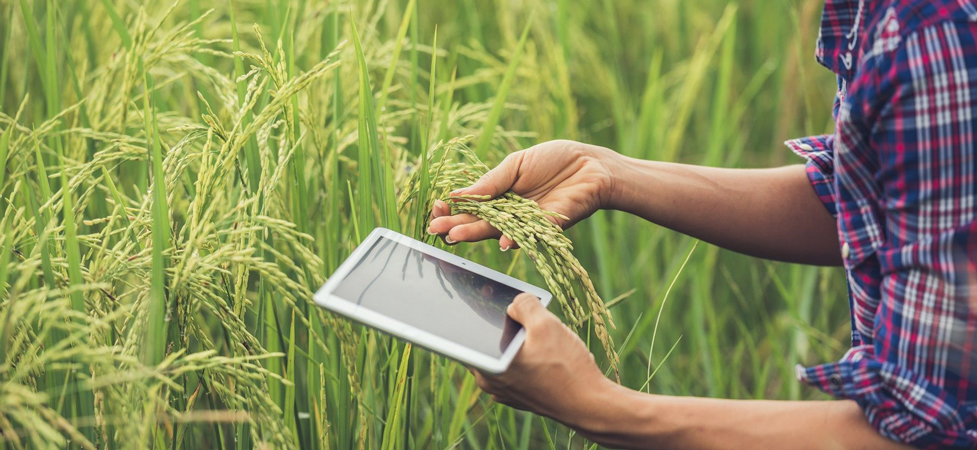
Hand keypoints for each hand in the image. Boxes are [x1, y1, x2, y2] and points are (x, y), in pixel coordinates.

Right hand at [428, 140, 621, 249]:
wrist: (592, 165)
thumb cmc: (555, 160)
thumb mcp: (516, 164)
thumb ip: (491, 181)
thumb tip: (457, 194)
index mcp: (500, 196)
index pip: (470, 207)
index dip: (452, 209)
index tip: (437, 208)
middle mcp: (510, 214)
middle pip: (479, 222)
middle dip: (456, 225)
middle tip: (436, 229)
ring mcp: (528, 223)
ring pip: (498, 231)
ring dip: (477, 234)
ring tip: (456, 235)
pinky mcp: (549, 228)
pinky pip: (530, 235)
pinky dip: (517, 238)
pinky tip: (502, 241)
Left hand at [471, 293, 611, 426]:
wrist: (590, 405)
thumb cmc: (566, 368)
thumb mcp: (546, 324)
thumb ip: (524, 305)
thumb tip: (515, 302)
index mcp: (486, 365)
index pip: (468, 332)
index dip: (476, 311)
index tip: (485, 295)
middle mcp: (489, 381)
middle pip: (489, 341)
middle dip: (504, 324)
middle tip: (521, 310)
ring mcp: (504, 391)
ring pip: (506, 354)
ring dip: (519, 341)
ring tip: (542, 332)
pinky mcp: (520, 396)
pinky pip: (518, 368)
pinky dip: (527, 356)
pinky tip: (548, 350)